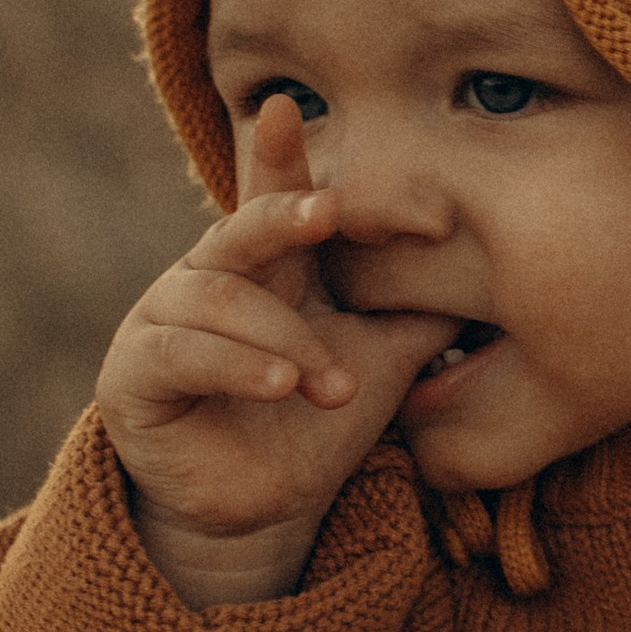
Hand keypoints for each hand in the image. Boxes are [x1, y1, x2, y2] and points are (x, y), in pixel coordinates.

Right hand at [97, 95, 452, 606]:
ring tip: (333, 385)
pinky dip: (237, 365)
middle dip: (286, 211)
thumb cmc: (319, 421)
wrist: (262, 509)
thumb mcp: (382, 357)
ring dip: (285, 336)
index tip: (310, 122)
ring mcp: (163, 319)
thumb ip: (422, 307)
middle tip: (329, 211)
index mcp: (271, 261)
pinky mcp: (136, 373)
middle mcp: (209, 275)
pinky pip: (183, 354)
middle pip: (244, 225)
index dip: (296, 160)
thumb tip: (494, 256)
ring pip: (220, 297)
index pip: (284, 196)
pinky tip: (283, 385)